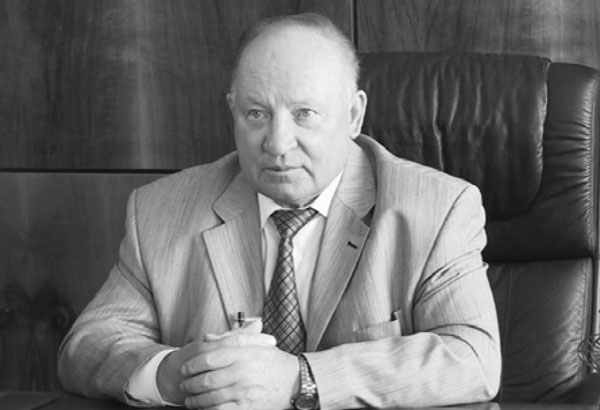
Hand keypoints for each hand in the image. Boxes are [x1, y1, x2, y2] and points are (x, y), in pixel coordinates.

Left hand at [177, 321, 299, 409]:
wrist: (296, 381)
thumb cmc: (274, 361)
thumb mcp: (255, 344)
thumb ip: (230, 339)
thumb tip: (207, 337)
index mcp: (243, 353)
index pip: (209, 357)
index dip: (192, 363)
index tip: (185, 367)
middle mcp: (243, 372)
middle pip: (206, 379)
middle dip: (190, 383)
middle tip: (183, 385)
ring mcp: (245, 391)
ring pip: (210, 397)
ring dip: (195, 400)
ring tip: (189, 399)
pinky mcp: (248, 407)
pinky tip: (203, 409)